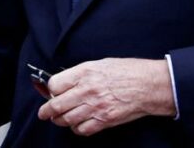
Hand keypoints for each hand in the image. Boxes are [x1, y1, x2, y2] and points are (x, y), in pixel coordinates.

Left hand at [36, 58, 175, 136]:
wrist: (149, 85)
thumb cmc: (128, 71)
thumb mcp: (100, 64)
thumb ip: (81, 74)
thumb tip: (66, 83)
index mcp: (85, 72)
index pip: (55, 84)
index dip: (51, 89)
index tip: (51, 92)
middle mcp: (87, 90)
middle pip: (57, 104)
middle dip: (47, 111)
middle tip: (44, 113)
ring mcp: (96, 107)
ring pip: (67, 119)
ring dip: (61, 120)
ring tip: (60, 119)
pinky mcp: (105, 120)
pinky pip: (82, 130)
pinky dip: (77, 129)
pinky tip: (78, 124)